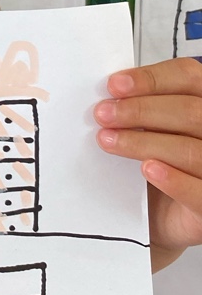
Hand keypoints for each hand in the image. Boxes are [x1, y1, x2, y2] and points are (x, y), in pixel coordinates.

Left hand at [97, 60, 201, 267]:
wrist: (161, 217)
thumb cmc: (160, 163)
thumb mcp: (153, 128)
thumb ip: (143, 107)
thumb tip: (112, 92)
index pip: (189, 77)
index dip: (151, 79)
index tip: (114, 85)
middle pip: (189, 111)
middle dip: (140, 110)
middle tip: (103, 114)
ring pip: (189, 149)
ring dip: (143, 142)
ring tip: (109, 140)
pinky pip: (198, 191)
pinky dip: (172, 179)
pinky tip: (148, 169)